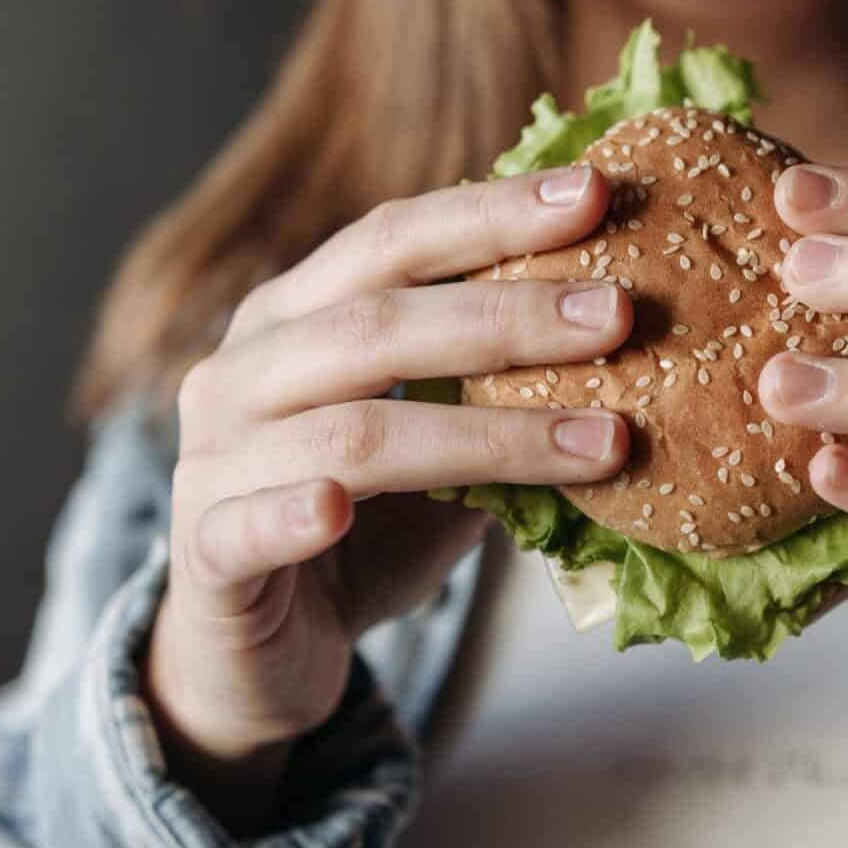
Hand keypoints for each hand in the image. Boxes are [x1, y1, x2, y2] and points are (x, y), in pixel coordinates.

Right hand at [152, 165, 632, 829]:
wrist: (264, 655)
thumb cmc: (368, 533)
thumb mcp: (447, 453)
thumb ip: (506, 396)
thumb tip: (644, 339)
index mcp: (298, 315)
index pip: (393, 240)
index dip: (489, 214)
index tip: (594, 192)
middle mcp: (245, 370)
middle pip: (376, 321)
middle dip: (507, 313)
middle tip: (619, 314)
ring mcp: (213, 461)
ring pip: (351, 433)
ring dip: (486, 436)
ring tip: (600, 441)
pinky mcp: (204, 557)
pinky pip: (244, 528)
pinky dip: (291, 514)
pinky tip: (337, 508)